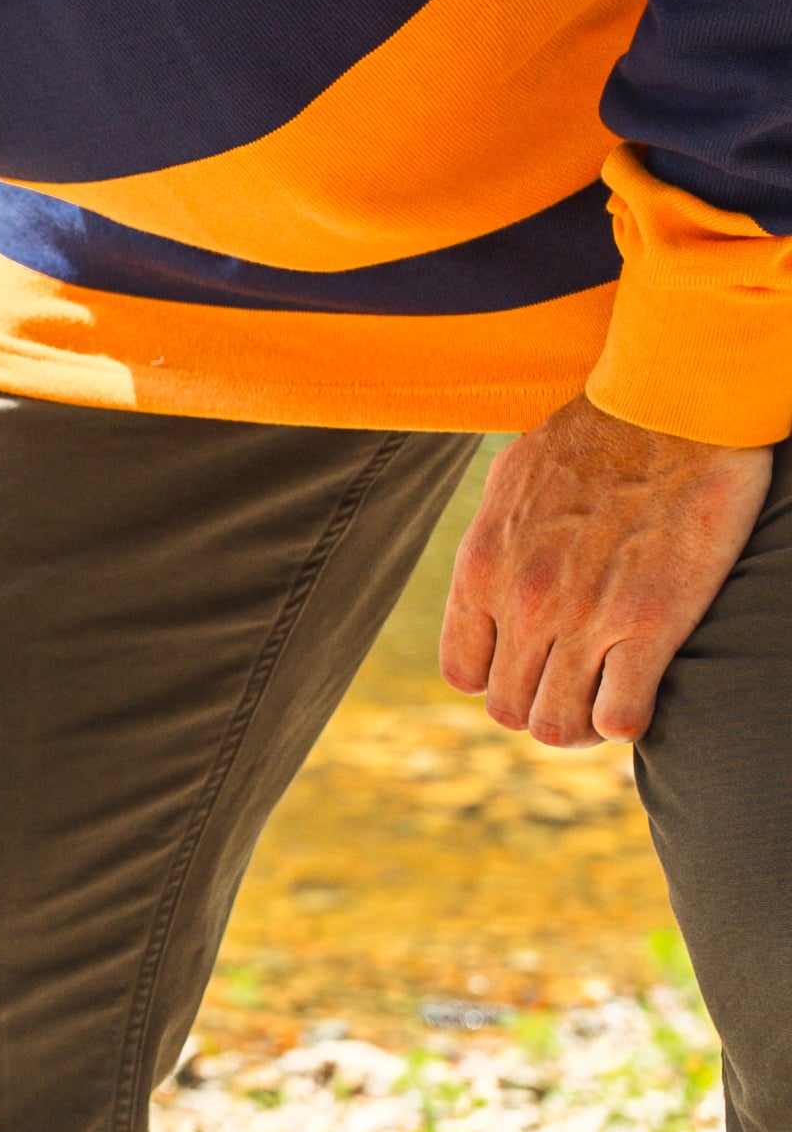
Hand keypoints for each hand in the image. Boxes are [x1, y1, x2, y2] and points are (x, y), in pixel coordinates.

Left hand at [439, 391, 771, 745]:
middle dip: (542, 709)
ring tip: (605, 705)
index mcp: (482, 567)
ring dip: (581, 726)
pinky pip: (619, 717)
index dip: (497, 680)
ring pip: (557, 726)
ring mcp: (582, 618)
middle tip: (576, 693)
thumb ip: (500, 543)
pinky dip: (626, 720)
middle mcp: (522, 602)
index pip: (463, 672)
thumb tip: (497, 576)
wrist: (668, 405)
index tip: (531, 668)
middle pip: (509, 709)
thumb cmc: (598, 433)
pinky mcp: (647, 624)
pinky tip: (639, 695)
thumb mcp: (514, 483)